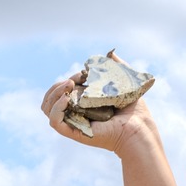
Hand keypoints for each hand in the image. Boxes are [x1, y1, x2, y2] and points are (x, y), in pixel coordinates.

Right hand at [40, 71, 157, 152]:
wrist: (138, 126)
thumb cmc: (134, 109)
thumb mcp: (124, 82)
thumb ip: (116, 67)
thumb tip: (110, 53)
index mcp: (82, 104)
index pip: (63, 90)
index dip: (70, 78)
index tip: (86, 73)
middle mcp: (75, 113)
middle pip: (49, 100)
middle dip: (57, 86)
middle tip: (73, 81)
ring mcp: (73, 122)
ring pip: (47, 109)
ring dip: (53, 93)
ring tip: (69, 86)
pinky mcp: (74, 132)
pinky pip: (54, 121)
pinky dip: (56, 108)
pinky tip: (67, 98)